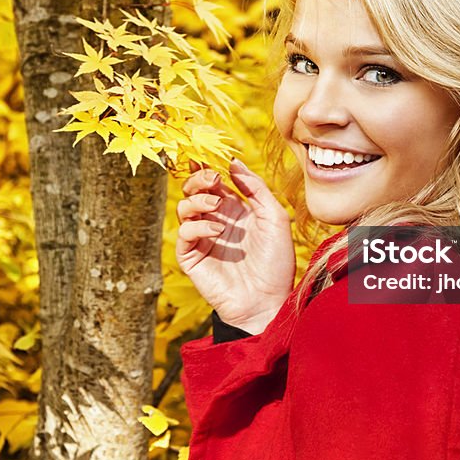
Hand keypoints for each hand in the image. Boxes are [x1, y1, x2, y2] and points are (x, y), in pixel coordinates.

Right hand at [176, 159, 295, 334]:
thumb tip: (233, 162)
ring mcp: (202, 238)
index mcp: (234, 209)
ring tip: (217, 205)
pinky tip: (218, 230)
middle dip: (199, 178)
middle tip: (212, 178)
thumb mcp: (275, 217)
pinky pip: (185, 233)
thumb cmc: (276, 262)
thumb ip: (256, 188)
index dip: (208, 167)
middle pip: (193, 189)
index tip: (210, 157)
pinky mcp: (192, 256)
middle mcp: (215, 220)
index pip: (214, 181)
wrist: (268, 301)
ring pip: (184, 207)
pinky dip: (198, 226)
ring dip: (197, 199)